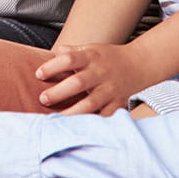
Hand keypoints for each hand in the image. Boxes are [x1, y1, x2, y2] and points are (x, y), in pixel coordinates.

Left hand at [33, 42, 152, 115]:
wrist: (140, 64)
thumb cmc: (109, 58)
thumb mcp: (92, 48)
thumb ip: (72, 52)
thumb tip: (54, 53)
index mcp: (91, 57)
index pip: (68, 59)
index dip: (52, 66)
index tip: (38, 74)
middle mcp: (101, 73)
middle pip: (77, 83)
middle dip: (58, 92)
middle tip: (43, 99)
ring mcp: (110, 90)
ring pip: (90, 103)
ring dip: (72, 112)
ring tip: (56, 118)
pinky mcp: (118, 104)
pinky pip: (104, 117)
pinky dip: (91, 123)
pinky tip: (78, 128)